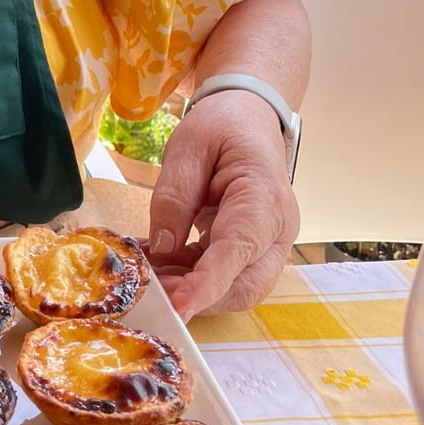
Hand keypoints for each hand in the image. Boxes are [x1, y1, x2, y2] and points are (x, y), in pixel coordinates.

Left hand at [148, 91, 298, 318]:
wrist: (250, 117)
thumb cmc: (224, 125)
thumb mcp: (189, 147)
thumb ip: (174, 197)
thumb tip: (162, 250)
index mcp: (264, 197)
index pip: (239, 250)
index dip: (208, 284)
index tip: (179, 307)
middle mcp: (276, 229)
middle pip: (244, 285)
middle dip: (196, 296)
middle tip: (147, 287)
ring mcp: (268, 243)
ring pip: (236, 288)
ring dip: (191, 289)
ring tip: (148, 271)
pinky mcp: (252, 249)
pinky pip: (226, 276)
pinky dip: (192, 278)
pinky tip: (159, 263)